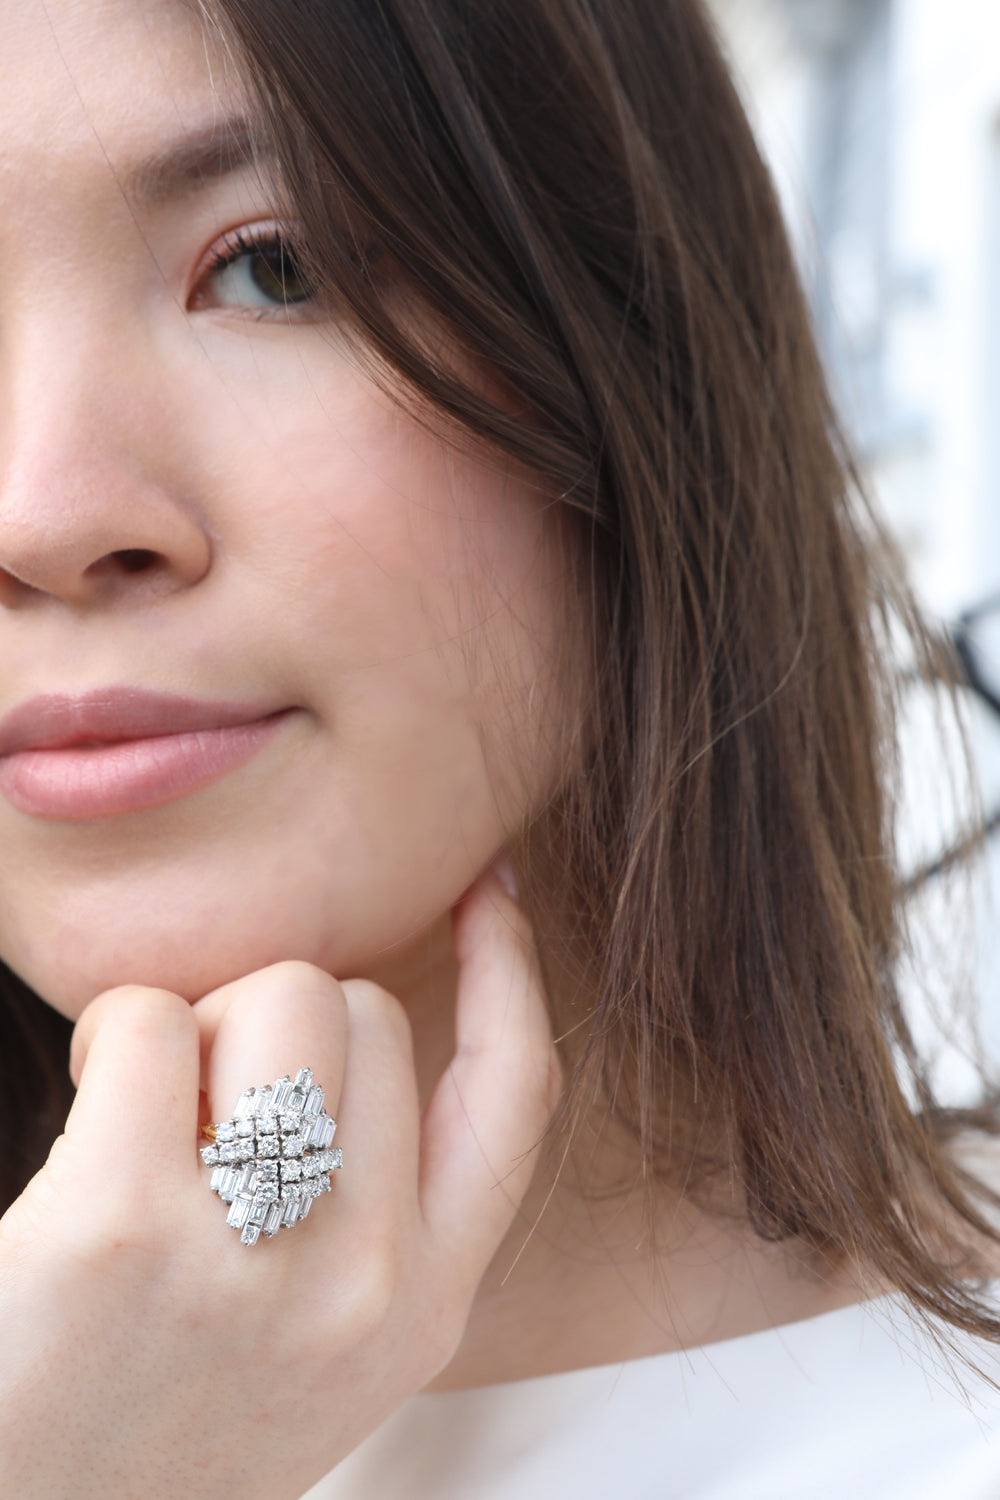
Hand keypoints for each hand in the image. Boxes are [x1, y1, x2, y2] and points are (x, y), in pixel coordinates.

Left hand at [0, 862, 558, 1499]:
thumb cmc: (156, 1422)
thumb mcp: (320, 1339)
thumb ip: (373, 1207)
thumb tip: (359, 1021)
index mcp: (422, 1311)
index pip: (515, 1096)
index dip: (511, 971)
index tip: (490, 888)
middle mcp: (363, 1286)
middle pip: (366, 1012)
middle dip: (279, 1023)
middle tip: (204, 1112)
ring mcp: (252, 1257)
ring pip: (279, 990)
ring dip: (200, 1023)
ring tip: (147, 1118)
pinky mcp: (123, 1224)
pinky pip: (149, 1017)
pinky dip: (111, 1036)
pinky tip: (87, 1121)